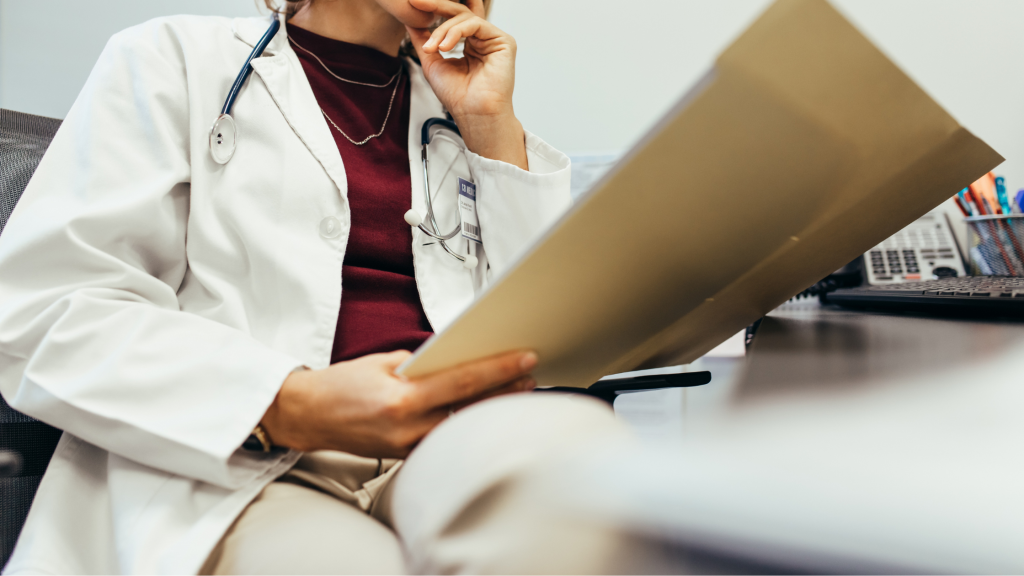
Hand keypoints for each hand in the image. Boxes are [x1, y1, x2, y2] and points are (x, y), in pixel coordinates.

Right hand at [261, 350, 537, 456]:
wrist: (309, 415)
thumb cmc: (344, 384)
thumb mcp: (384, 362)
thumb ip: (424, 364)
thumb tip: (462, 359)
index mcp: (402, 397)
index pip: (464, 380)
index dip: (499, 369)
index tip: (526, 359)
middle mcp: (408, 427)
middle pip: (471, 408)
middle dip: (505, 391)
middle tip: (532, 377)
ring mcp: (407, 446)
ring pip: (462, 426)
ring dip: (490, 410)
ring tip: (516, 394)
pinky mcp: (405, 456)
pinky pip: (444, 440)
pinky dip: (465, 424)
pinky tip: (482, 413)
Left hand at [405, 0, 528, 169]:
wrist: (473, 114)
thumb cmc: (457, 96)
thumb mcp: (432, 62)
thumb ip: (423, 40)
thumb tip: (410, 20)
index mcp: (470, 44)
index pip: (453, 19)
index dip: (435, 9)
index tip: (412, 4)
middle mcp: (483, 39)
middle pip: (460, 12)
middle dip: (436, 5)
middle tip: (415, 2)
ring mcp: (494, 39)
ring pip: (465, 18)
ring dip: (443, 29)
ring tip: (432, 47)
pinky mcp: (504, 41)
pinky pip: (476, 24)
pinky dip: (456, 32)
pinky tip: (444, 47)